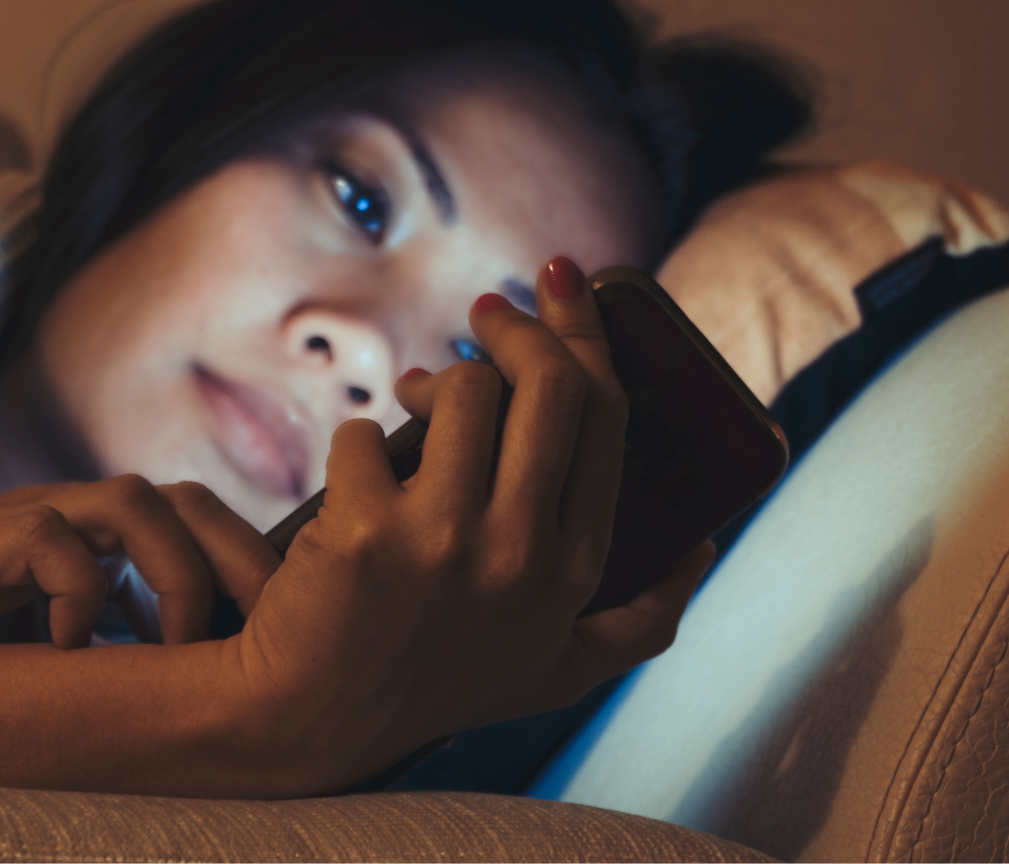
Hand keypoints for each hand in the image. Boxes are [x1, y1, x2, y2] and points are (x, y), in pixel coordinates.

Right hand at [0, 476, 278, 646]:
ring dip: (173, 575)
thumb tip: (207, 689)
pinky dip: (77, 594)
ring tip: (174, 648)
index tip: (289, 638)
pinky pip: (51, 540)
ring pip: (136, 504)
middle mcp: (77, 518)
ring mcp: (30, 520)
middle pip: (191, 503)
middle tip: (268, 638)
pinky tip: (72, 648)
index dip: (254, 569)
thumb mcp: (58, 637)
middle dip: (242, 563)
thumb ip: (122, 639)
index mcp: (106, 539)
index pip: (207, 526)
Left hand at [229, 255, 713, 786]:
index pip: (604, 418)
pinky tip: (352, 480)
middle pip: (547, 385)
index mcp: (574, 571)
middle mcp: (522, 556)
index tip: (566, 287)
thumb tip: (701, 546)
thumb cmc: (433, 686)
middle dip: (514, 328)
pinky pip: (364, 436)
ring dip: (432, 386)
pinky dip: (355, 443)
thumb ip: (639, 622)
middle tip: (485, 315)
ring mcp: (444, 544)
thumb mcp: (554, 671)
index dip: (586, 337)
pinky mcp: (366, 534)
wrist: (308, 721)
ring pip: (462, 394)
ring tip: (410, 404)